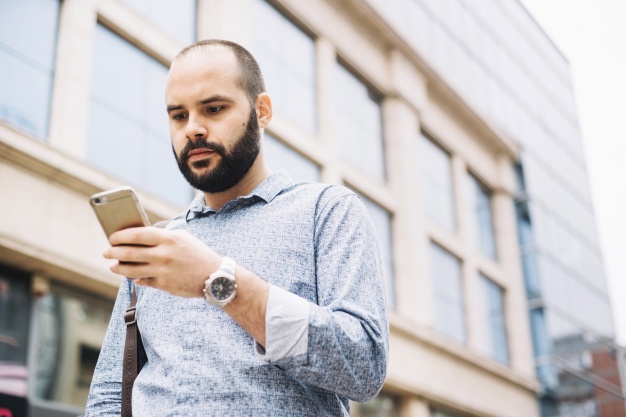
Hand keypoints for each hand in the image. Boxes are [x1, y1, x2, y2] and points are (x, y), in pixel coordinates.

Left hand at [103, 227, 220, 297]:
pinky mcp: (164, 286)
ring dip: (118, 268)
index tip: (112, 237)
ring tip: (113, 266)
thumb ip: (161, 236)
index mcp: (169, 239)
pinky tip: (130, 275)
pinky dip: (134, 278)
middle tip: (106, 252)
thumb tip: (138, 237)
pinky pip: (143, 281)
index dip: (121, 236)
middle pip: (129, 253)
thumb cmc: (197, 254)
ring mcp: (163, 272)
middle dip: (113, 252)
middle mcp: (164, 255)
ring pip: (131, 270)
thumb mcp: (182, 238)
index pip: (137, 234)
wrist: (215, 276)